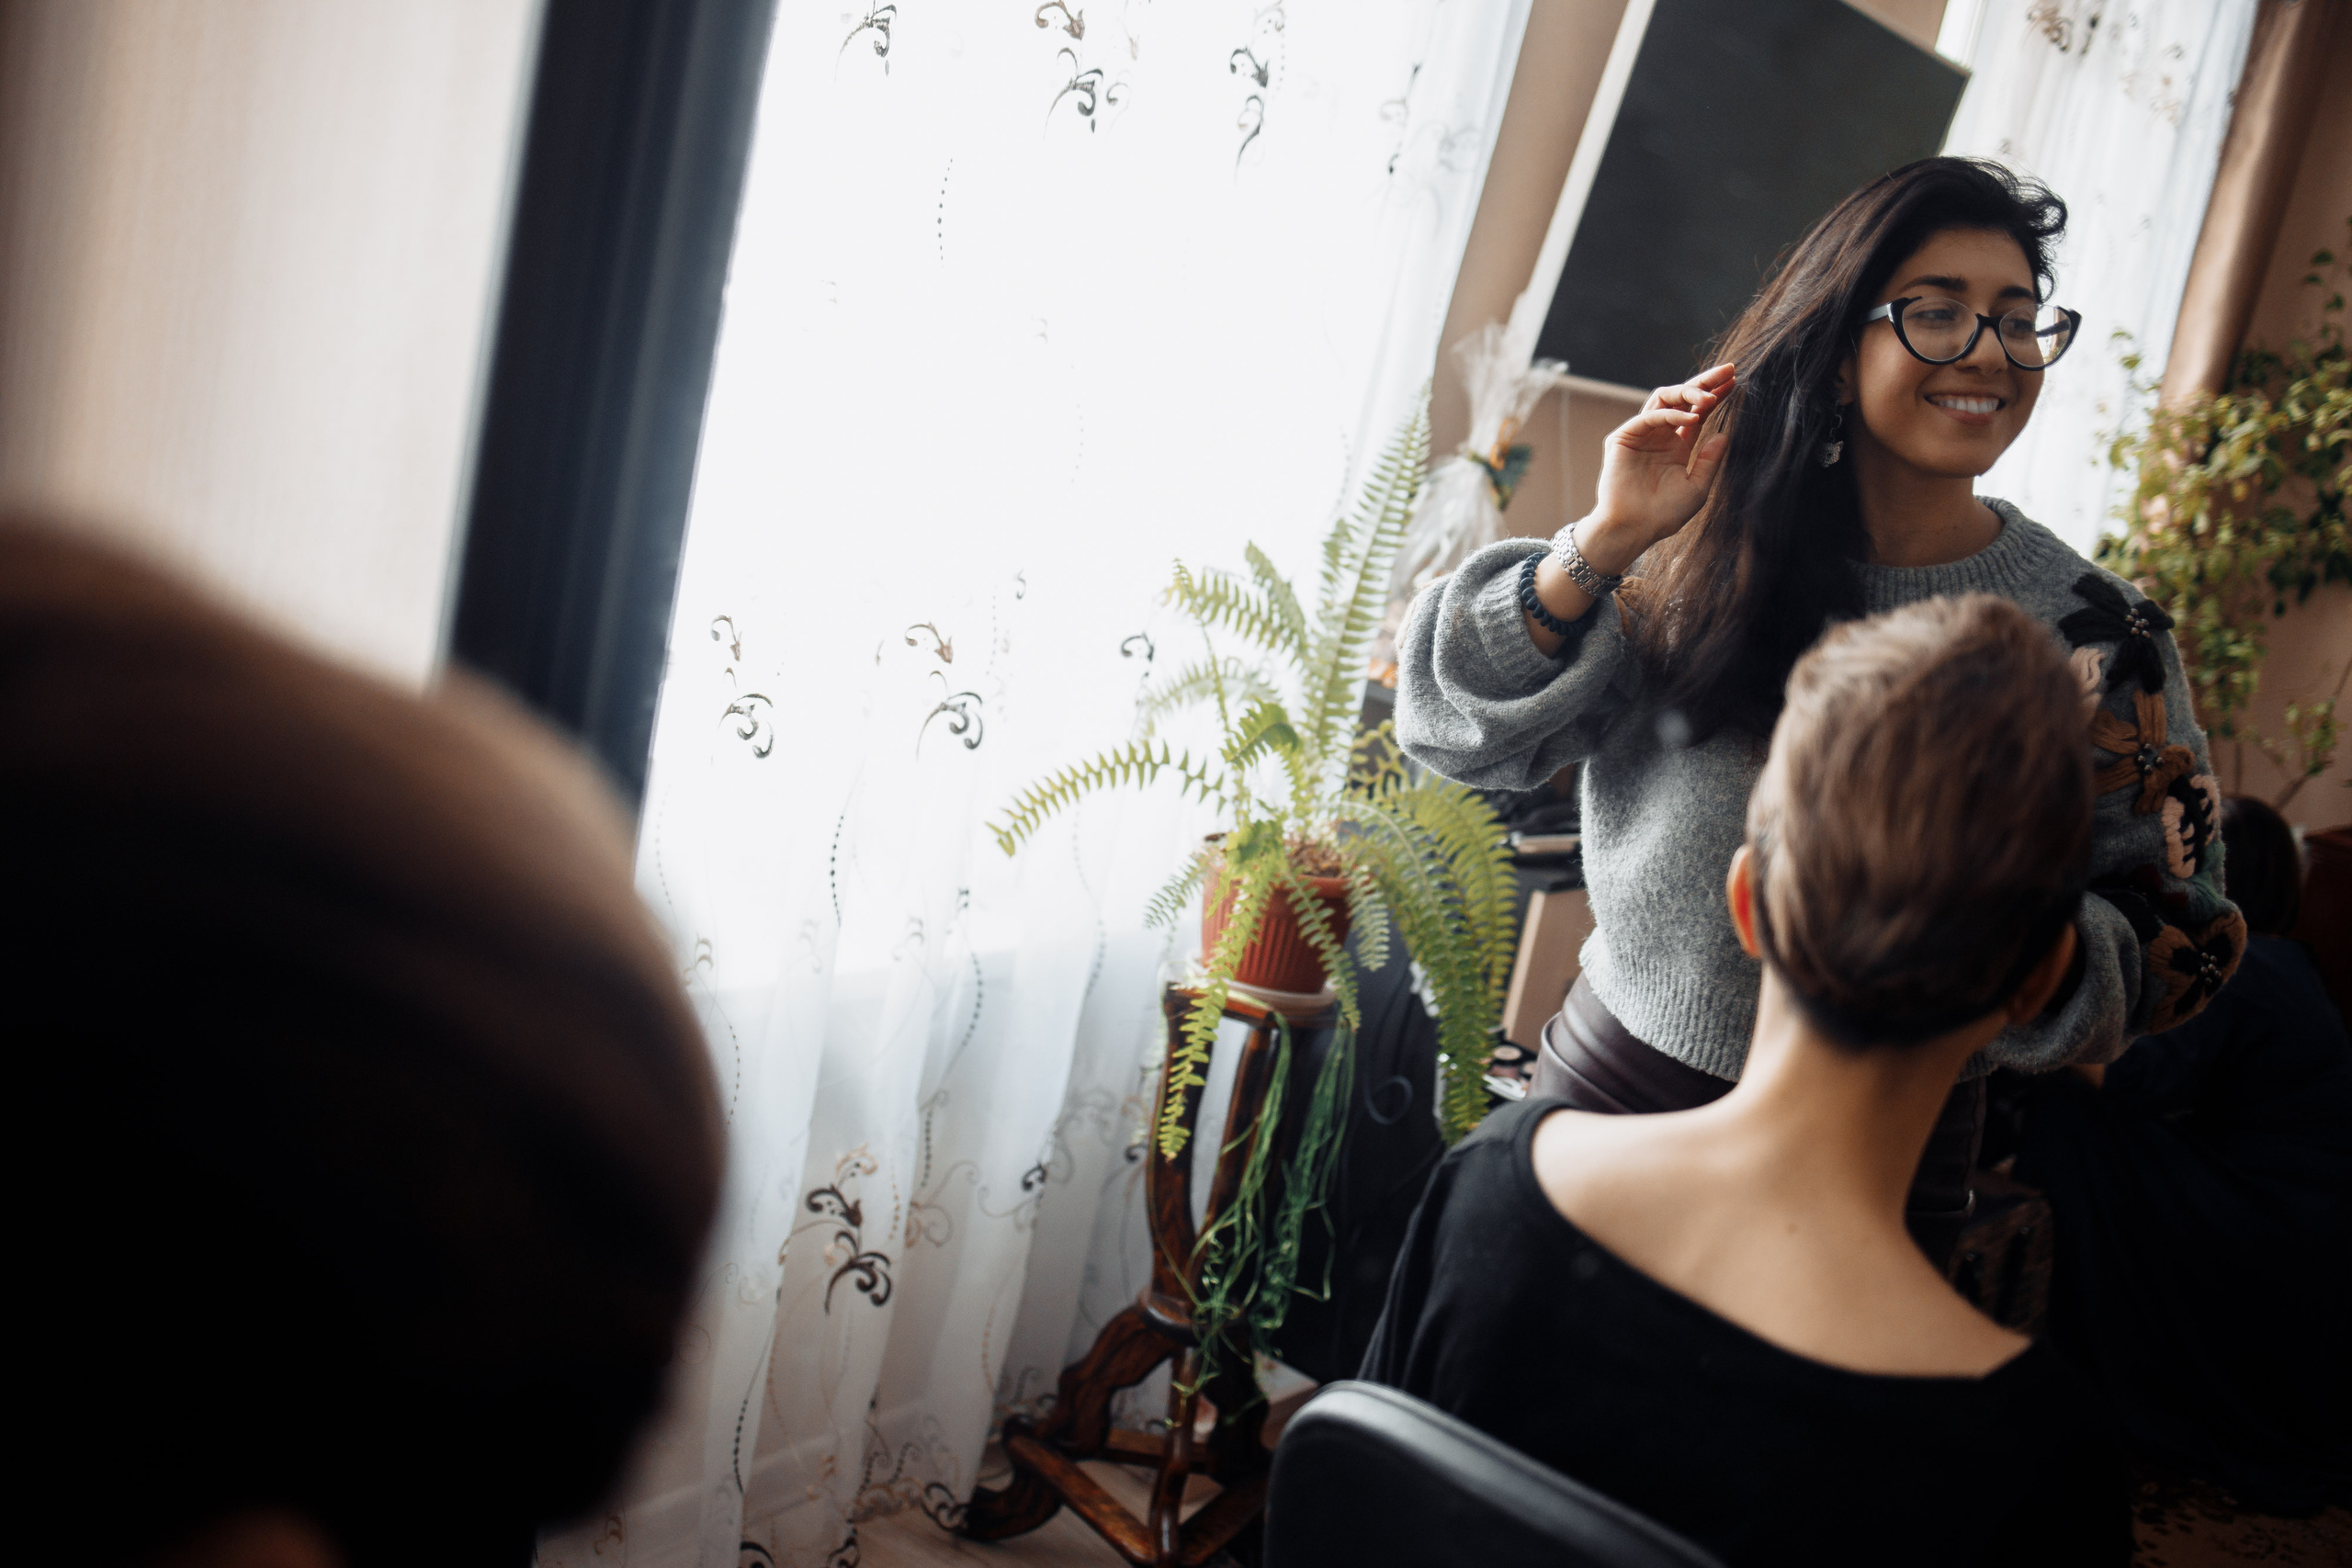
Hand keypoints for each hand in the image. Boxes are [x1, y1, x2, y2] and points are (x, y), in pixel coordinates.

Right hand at [1584, 364, 1733, 569]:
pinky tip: (1692, 418)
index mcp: (1676, 446)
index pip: (1697, 412)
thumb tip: (1724, 434)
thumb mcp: (1697, 488)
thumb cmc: (1663, 515)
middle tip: (1727, 371)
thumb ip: (1710, 461)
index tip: (1734, 381)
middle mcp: (1658, 436)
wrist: (1634, 529)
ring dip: (1689, 392)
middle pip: (1682, 398)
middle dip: (1705, 382)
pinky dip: (1671, 414)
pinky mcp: (1623, 438)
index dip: (1715, 395)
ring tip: (1710, 396)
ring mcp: (1640, 435)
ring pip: (1664, 399)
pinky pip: (1649, 416)